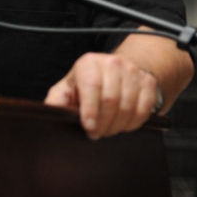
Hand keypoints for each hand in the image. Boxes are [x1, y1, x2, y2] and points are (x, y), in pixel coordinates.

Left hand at [44, 52, 159, 139]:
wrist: (114, 72)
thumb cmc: (85, 85)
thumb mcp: (66, 90)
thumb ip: (56, 101)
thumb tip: (48, 114)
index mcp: (88, 63)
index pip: (91, 86)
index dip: (90, 110)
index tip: (89, 127)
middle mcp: (111, 63)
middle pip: (111, 99)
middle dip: (103, 122)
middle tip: (97, 133)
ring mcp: (132, 71)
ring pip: (128, 106)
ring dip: (118, 125)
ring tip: (108, 130)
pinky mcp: (148, 81)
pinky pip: (144, 108)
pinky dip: (134, 122)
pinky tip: (124, 125)